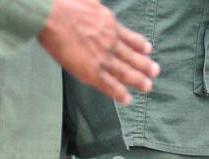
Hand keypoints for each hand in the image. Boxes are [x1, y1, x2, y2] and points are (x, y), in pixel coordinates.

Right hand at [38, 0, 158, 104]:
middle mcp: (110, 42)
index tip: (148, 49)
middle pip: (131, 56)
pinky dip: (119, 93)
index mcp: (109, 24)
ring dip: (138, 80)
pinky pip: (109, 85)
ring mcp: (102, 58)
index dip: (139, 44)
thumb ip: (94, 5)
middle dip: (144, 64)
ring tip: (148, 86)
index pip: (128, 37)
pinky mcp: (92, 72)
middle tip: (155, 71)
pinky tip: (127, 99)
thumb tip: (95, 2)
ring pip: (125, 72)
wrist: (52, 17)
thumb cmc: (65, 5)